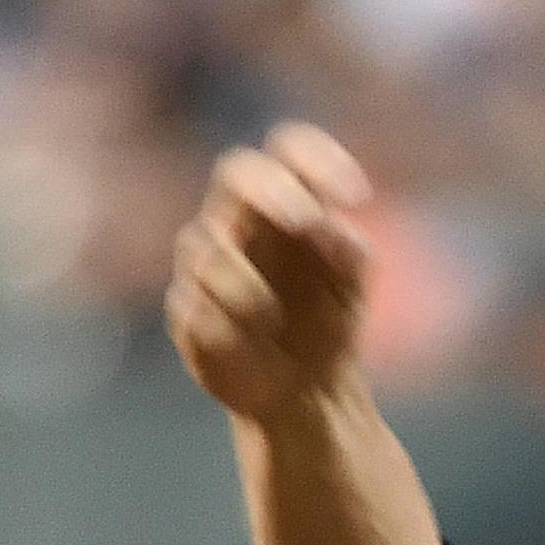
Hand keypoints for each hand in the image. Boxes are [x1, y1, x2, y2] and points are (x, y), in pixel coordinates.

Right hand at [166, 122, 372, 423]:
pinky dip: (230, 332)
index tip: (357, 195)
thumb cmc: (328, 325)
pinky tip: (250, 351)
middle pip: (236, 172)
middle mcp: (238, 222)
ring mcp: (205, 264)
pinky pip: (199, 310)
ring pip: (211, 248)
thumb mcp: (353, 290)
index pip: (288, 151)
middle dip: (271, 189)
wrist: (306, 393)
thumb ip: (351, 254)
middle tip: (306, 219)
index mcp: (283, 204)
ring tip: (272, 320)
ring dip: (249, 284)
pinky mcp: (187, 312)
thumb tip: (332, 228)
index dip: (317, 157)